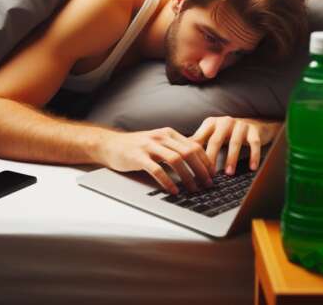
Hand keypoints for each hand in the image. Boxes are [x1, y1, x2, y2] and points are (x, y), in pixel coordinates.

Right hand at [98, 128, 213, 194]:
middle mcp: (160, 137)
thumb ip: (173, 147)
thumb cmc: (135, 146)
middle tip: (208, 184)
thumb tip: (196, 161)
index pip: (194, 146)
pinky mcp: (138, 157)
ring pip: (176, 160)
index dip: (206, 161)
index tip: (212, 175)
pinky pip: (157, 170)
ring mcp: (149, 146)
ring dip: (188, 177)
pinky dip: (168, 181)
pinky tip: (174, 190)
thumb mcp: (157, 141)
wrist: (109, 145)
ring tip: (194, 189)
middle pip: (189, 152)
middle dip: (202, 170)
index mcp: (168, 133)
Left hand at [190, 117, 281, 174]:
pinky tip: (252, 168)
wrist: (255, 123)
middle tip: (208, 175)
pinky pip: (254, 144)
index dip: (195, 155)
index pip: (201, 139)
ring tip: (228, 173)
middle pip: (215, 141)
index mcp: (210, 123)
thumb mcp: (211, 133)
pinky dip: (253, 156)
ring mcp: (240, 125)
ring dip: (231, 159)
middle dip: (211, 158)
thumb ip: (198, 142)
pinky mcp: (254, 130)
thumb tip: (178, 155)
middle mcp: (224, 122)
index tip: (192, 170)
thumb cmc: (228, 132)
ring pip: (235, 143)